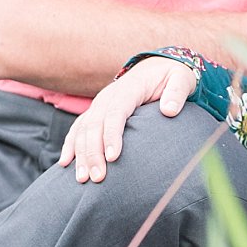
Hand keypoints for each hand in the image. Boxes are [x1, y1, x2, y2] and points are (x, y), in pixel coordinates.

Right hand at [58, 56, 198, 183]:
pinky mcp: (96, 111)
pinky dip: (70, 145)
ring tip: (82, 179)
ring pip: (83, 129)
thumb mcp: (181, 79)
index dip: (112, 135)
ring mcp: (99, 104)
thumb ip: (177, 92)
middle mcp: (108, 97)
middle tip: (97, 178)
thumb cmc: (172, 77)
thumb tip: (169, 110)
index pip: (116, 113)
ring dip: (80, 154)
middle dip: (93, 152)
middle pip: (95, 125)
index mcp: (129, 89)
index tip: (113, 157)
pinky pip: (78, 128)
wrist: (157, 67)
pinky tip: (65, 163)